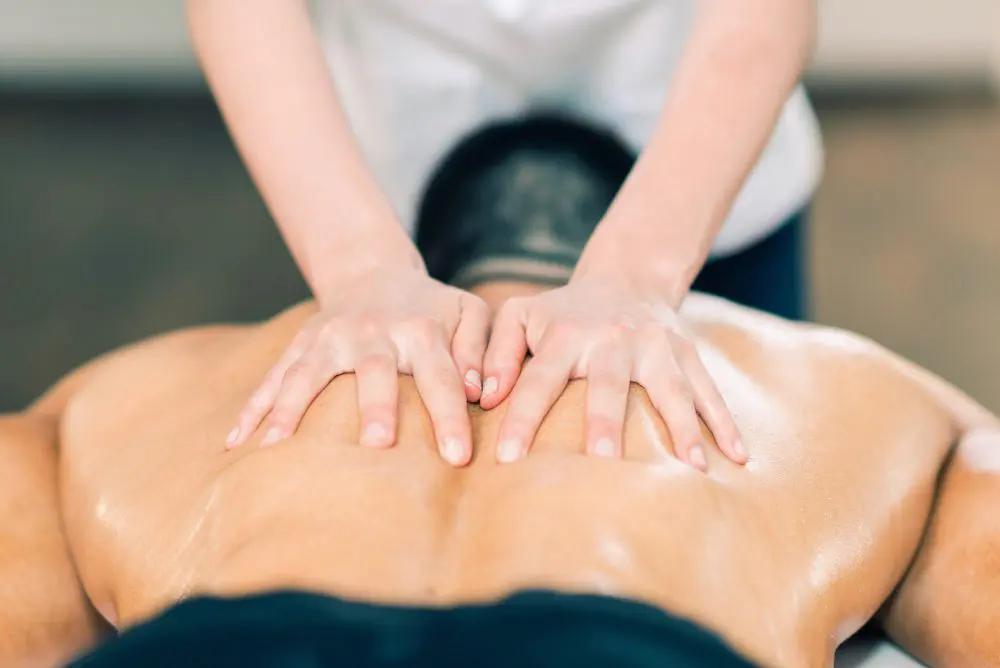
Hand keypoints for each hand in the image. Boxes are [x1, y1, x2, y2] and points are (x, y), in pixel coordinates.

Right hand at [226, 268, 489, 465]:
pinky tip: (235, 443)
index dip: (451, 417)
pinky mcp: (300, 346)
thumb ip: (480, 348)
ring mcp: (329, 338)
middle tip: (377, 444)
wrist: (373, 272)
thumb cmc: (432, 308)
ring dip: (292, 409)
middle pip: (374, 371)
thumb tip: (478, 393)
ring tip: (276, 449)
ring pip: (308, 373)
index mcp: (420, 329)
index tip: (459, 458)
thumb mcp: (469, 314)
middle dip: (376, 406)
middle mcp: (373, 332)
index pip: (440, 377)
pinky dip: (252, 408)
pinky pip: (273, 378)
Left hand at [479, 275, 744, 469]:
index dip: (521, 417)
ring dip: (682, 427)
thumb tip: (484, 397)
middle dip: (604, 421)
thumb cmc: (562, 313)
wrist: (625, 278)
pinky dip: (725, 422)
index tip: (507, 459)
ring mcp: (657, 345)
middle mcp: (614, 339)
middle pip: (608, 384)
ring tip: (691, 468)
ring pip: (670, 388)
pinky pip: (709, 389)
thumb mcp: (520, 316)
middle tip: (601, 459)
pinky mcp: (688, 352)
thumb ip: (496, 352)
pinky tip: (737, 458)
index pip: (539, 380)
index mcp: (566, 333)